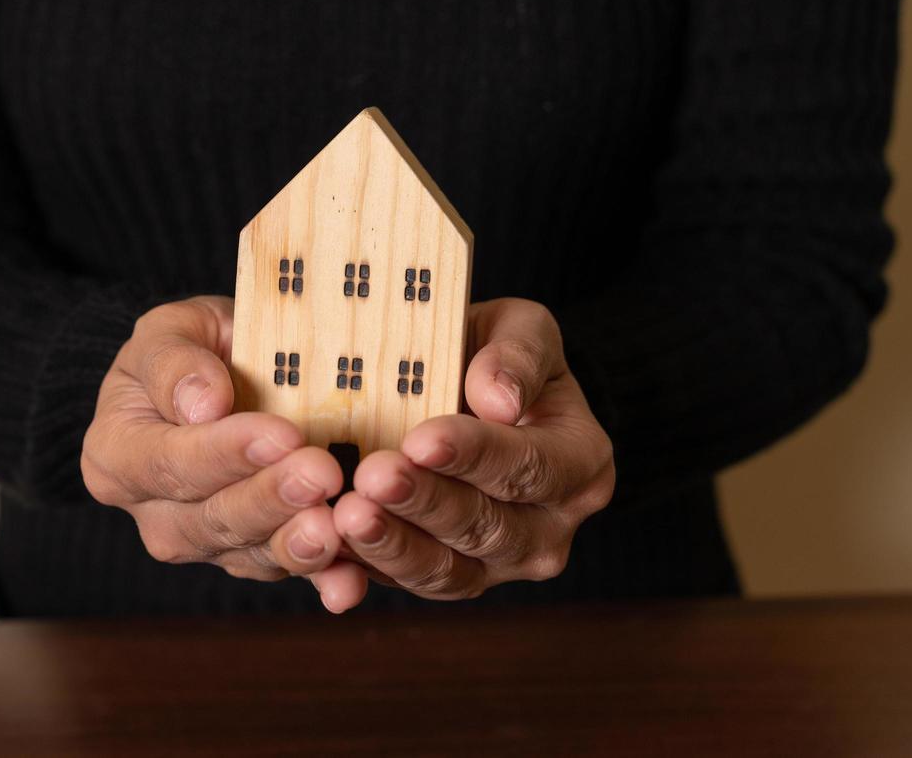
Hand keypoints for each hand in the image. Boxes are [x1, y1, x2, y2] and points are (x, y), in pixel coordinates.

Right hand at [81, 296, 345, 582]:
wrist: (216, 382)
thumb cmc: (189, 350)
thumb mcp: (169, 331)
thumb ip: (175, 364)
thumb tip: (204, 404)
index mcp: (116, 455)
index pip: (167, 462)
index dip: (225, 453)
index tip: (281, 434)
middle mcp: (153, 513)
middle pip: (207, 520)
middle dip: (268, 499)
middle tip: (321, 474)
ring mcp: (204, 543)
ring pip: (247, 554)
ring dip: (294, 544)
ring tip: (334, 526)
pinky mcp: (252, 556)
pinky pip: (285, 573)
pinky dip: (322, 579)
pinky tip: (348, 583)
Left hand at [326, 298, 614, 606]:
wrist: (473, 397)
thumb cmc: (497, 355)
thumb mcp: (521, 329)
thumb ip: (518, 353)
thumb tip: (499, 400)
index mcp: (580, 464)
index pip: (530, 465)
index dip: (474, 456)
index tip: (420, 439)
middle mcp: (550, 528)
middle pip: (488, 528)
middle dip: (425, 503)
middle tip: (371, 476)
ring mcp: (502, 564)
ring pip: (448, 571)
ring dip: (393, 545)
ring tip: (347, 515)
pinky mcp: (452, 580)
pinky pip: (409, 584)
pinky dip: (368, 569)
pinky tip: (332, 546)